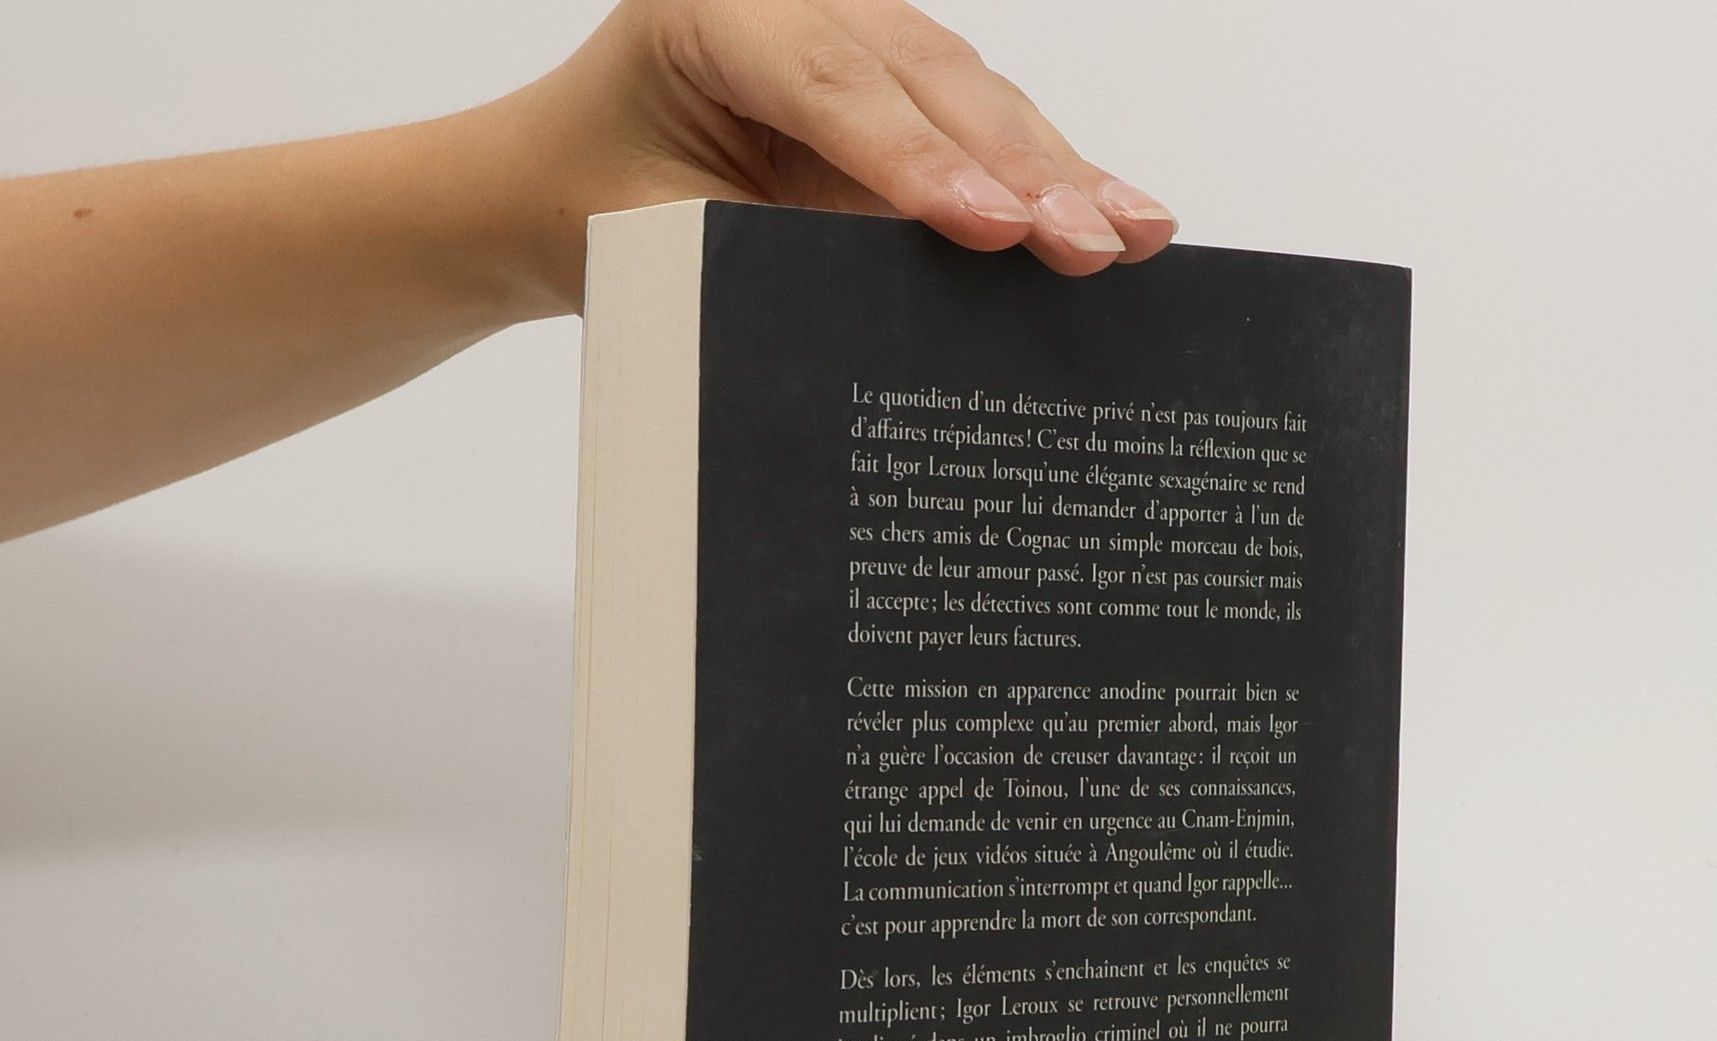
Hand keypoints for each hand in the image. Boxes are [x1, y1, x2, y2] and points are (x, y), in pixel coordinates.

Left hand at [487, 0, 1177, 312]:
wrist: (559, 188)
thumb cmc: (597, 212)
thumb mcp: (661, 241)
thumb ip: (768, 250)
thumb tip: (901, 310)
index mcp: (709, 15)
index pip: (829, 84)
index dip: (916, 161)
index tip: (991, 228)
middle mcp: (792, 1)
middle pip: (925, 80)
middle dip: (1017, 170)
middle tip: (1087, 244)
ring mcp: (853, 33)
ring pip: (971, 95)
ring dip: (1058, 171)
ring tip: (1133, 232)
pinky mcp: (894, 85)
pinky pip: (980, 124)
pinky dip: (1050, 174)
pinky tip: (1121, 209)